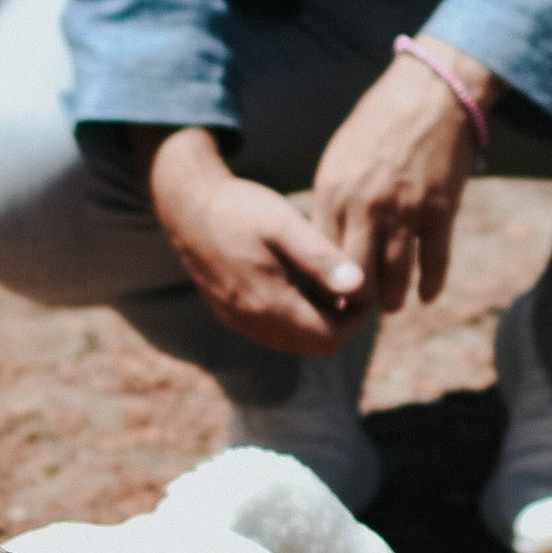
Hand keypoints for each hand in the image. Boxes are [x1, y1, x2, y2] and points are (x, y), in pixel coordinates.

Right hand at [139, 130, 368, 356]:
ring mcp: (237, 322)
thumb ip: (322, 258)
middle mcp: (251, 323)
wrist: (188, 205)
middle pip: (315, 347)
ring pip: (294, 343)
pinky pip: (273, 333)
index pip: (330, 338)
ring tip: (328, 284)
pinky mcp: (229, 315)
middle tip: (351, 287)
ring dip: (318, 323)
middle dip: (341, 323)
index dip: (357, 320)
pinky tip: (301, 287)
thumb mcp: (285, 226)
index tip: (363, 287)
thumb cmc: (240, 209)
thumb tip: (360, 286)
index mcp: (269, 305)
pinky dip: (295, 319)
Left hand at [310, 36, 492, 315]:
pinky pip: (434, 262)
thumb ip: (333, 200)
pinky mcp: (439, 211)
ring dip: (392, 300)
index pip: (322, 257)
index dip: (326, 283)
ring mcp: (405, 212)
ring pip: (395, 278)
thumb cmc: (378, 123)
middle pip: (356, 276)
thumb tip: (327, 242)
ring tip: (391, 306)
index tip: (329, 297)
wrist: (430, 95)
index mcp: (334, 193)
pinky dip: (430, 285)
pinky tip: (426, 297)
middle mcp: (366, 208)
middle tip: (359, 311)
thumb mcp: (340, 158)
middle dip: (356, 300)